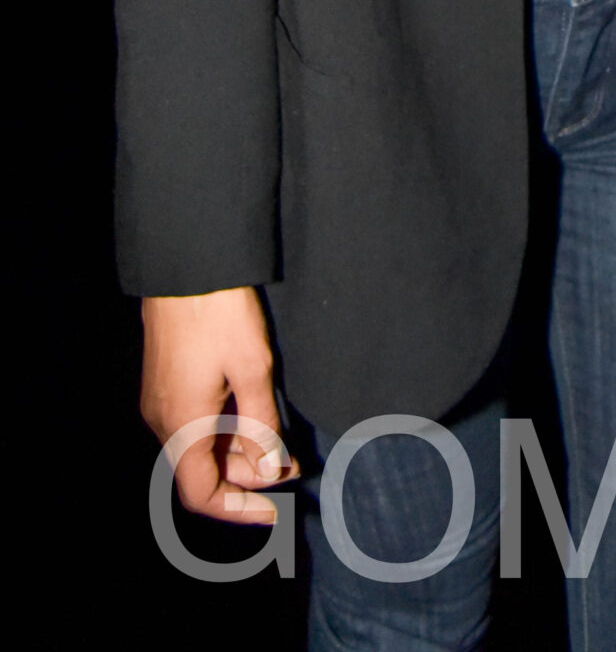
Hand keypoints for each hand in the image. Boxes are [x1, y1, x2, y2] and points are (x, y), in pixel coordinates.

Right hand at [141, 287, 296, 522]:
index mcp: (182, 426)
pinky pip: (195, 422)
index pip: (202, 494)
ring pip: (199, 445)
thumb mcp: (254, 369)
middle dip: (249, 476)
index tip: (275, 512)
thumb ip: (262, 426)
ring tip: (281, 443)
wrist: (187, 263)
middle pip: (203, 470)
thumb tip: (271, 471)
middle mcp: (163, 420)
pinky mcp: (166, 379)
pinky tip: (256, 414)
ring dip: (238, 450)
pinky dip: (225, 429)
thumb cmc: (220, 314)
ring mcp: (161, 399)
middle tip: (293, 466)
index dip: (239, 509)